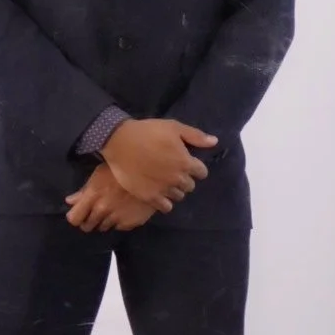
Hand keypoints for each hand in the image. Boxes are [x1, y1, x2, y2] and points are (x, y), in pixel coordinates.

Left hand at [64, 162, 159, 233]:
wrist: (151, 175)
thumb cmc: (123, 170)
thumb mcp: (100, 174)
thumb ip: (84, 190)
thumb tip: (70, 201)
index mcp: (92, 196)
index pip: (74, 218)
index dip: (76, 216)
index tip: (79, 213)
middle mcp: (102, 210)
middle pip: (87, 226)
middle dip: (89, 220)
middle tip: (96, 212)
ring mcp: (116, 218)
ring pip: (103, 228)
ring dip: (105, 220)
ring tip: (112, 208)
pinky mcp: (129, 223)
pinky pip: (118, 227)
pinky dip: (119, 221)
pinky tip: (124, 210)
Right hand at [101, 116, 217, 207]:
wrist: (120, 142)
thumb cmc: (147, 132)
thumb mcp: (173, 127)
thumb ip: (195, 136)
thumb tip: (215, 142)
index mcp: (186, 162)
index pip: (202, 172)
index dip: (195, 167)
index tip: (186, 163)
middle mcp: (177, 178)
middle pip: (190, 185)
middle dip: (185, 178)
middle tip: (173, 171)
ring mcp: (164, 189)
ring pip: (179, 196)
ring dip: (175, 190)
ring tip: (165, 182)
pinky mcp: (150, 197)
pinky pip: (166, 207)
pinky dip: (165, 202)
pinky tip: (159, 193)